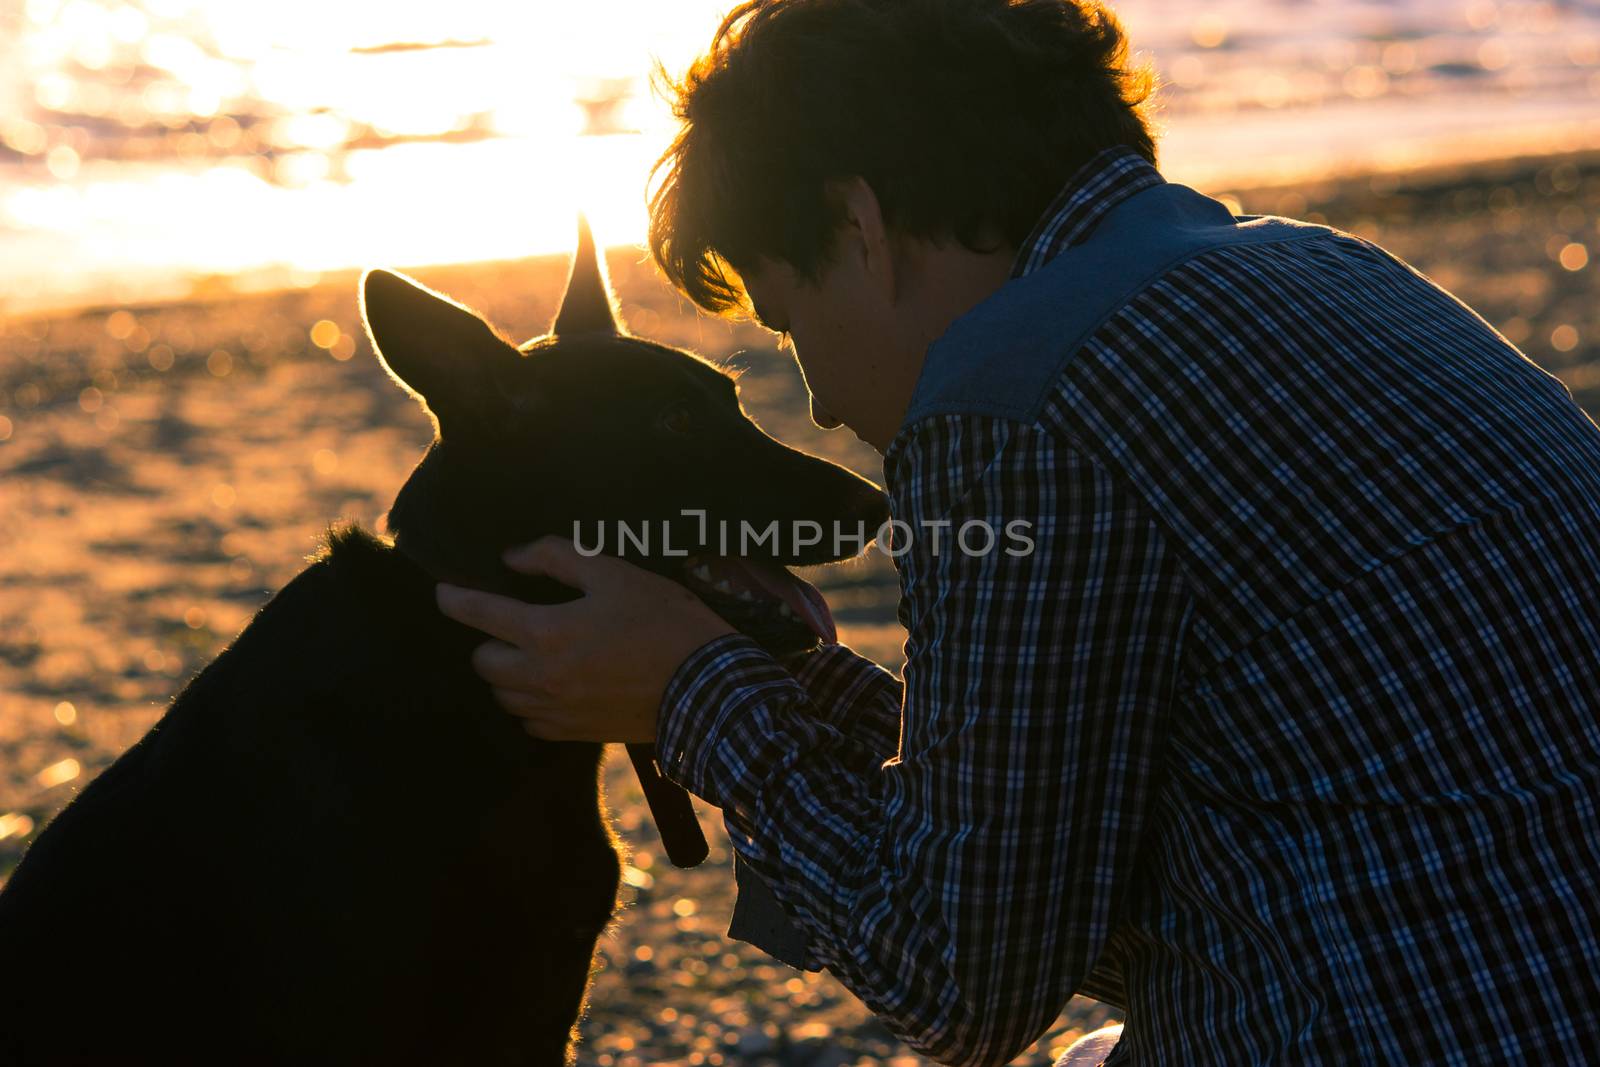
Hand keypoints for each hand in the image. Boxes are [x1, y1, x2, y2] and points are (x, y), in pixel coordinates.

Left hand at [434, 537, 735, 742]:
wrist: (707, 689)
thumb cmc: (665, 623)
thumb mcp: (615, 574)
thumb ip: (556, 558)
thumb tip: (513, 558)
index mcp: (546, 632)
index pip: (479, 614)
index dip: (454, 599)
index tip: (444, 592)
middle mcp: (541, 677)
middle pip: (483, 662)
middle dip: (488, 640)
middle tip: (511, 624)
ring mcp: (556, 710)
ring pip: (503, 695)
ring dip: (507, 673)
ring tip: (532, 654)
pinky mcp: (575, 733)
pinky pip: (531, 721)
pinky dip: (532, 703)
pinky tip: (554, 685)